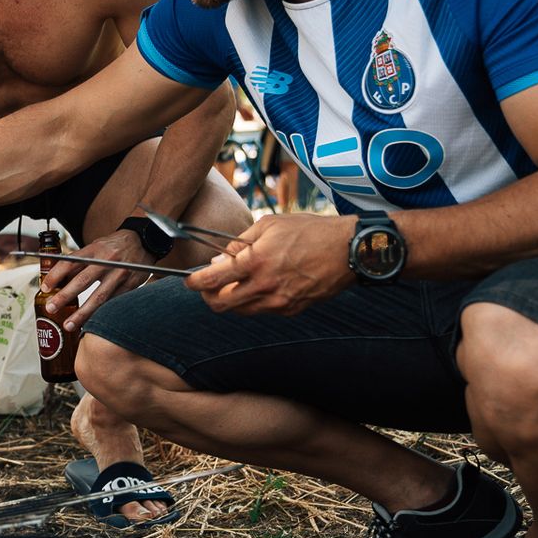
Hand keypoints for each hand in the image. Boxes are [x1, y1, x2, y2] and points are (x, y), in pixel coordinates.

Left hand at [39, 229, 155, 331]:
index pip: (70, 262)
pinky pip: (114, 303)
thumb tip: (57, 279)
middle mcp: (106, 261)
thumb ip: (79, 262)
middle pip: (82, 281)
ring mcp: (120, 274)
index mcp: (94, 250)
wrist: (144, 241)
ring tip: (69, 324)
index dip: (56, 275)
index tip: (45, 287)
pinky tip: (92, 324)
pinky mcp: (131, 286)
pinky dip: (102, 315)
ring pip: (99, 297)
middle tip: (51, 308)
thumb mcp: (95, 247)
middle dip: (65, 297)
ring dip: (83, 313)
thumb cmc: (114, 246)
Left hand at [187, 213, 356, 313]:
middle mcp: (264, 286)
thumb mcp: (269, 225)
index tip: (189, 280)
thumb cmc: (310, 231)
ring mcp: (278, 302)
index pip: (212, 280)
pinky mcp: (291, 310)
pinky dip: (253, 301)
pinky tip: (258, 286)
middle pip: (221, 305)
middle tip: (208, 286)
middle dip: (208, 296)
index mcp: (256, 262)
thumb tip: (218, 260)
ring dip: (231, 300)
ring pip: (240, 311)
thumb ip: (240, 244)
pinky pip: (262, 311)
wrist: (347, 250)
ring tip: (234, 283)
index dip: (194, 282)